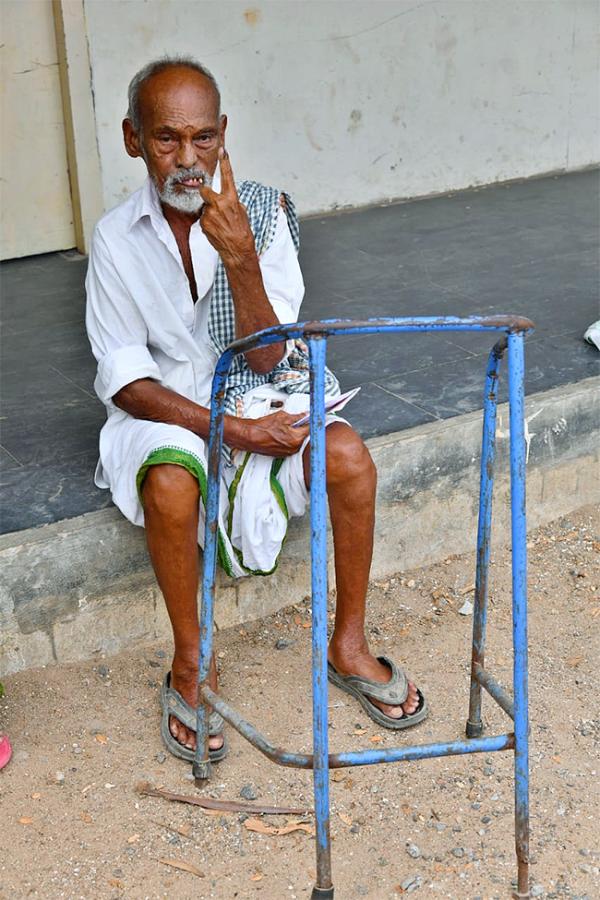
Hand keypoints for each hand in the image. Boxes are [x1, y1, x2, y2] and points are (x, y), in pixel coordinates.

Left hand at [198, 148, 254, 264]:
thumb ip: (231, 201)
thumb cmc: (242, 232)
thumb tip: (226, 198)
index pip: (228, 176)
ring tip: (220, 224)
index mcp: (231, 199)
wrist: (238, 249)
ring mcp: (210, 214)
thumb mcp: (242, 212)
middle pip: (204, 191)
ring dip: (209, 214)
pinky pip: (203, 219)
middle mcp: (219, 204)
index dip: (225, 162)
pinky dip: (208, 224)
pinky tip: (217, 230)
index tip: (223, 150)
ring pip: (204, 208)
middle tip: (212, 204)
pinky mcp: (203, 223)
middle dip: (205, 194)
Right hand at [232, 410, 309, 456]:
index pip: (312, 429)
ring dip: (297, 433)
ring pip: (299, 441)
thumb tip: (306, 415)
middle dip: (305, 427)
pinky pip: (291, 445)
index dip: (314, 421)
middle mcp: (294, 448)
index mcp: (296, 439)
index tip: (315, 417)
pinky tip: (283, 432)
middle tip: (302, 419)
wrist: (249, 436)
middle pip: (306, 436)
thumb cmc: (262, 428)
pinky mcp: (282, 454)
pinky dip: (290, 438)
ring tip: (288, 425)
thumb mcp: (282, 417)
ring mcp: (288, 452)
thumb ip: (297, 417)